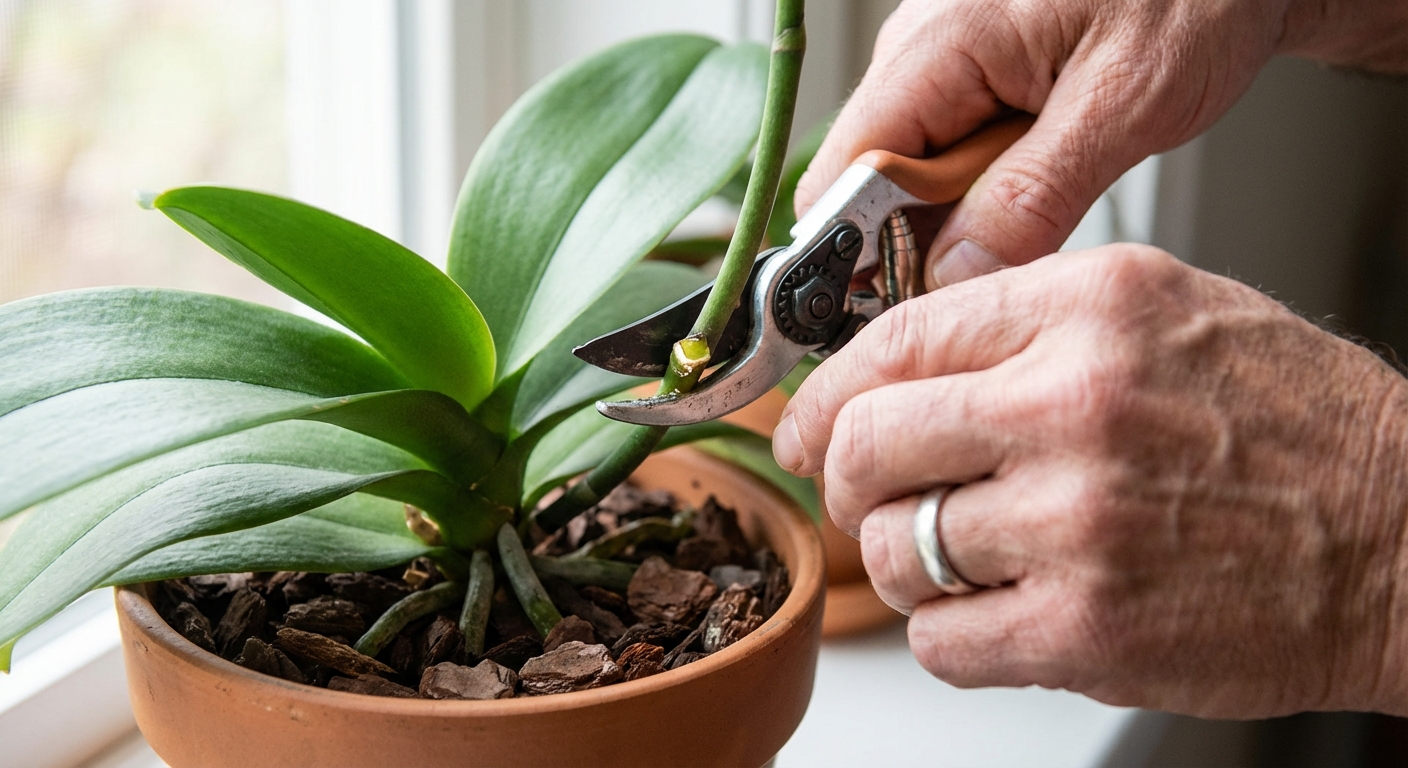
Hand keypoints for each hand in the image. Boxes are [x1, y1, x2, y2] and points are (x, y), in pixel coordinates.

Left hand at [773, 244, 1407, 718]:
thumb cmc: (1292, 428)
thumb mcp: (1167, 312)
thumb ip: (1028, 324)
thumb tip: (895, 366)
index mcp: (1089, 308)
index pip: (896, 336)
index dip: (826, 391)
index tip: (807, 426)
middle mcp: (1075, 403)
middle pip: (868, 441)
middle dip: (845, 478)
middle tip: (865, 496)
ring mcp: (1078, 521)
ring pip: (894, 549)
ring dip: (906, 562)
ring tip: (960, 558)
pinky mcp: (1089, 628)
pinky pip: (940, 641)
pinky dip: (951, 633)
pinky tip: (1002, 611)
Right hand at [798, 0, 1407, 286]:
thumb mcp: (1125, 105)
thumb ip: (1031, 198)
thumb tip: (951, 279)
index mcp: (936, 45)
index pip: (842, 177)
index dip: (856, 254)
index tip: (903, 311)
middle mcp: (917, 49)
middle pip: (865, 184)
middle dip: (921, 239)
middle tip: (1007, 252)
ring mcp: (937, 59)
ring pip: (906, 176)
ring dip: (961, 213)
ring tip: (1048, 190)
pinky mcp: (966, 74)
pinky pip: (945, 155)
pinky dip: (984, 188)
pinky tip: (1043, 174)